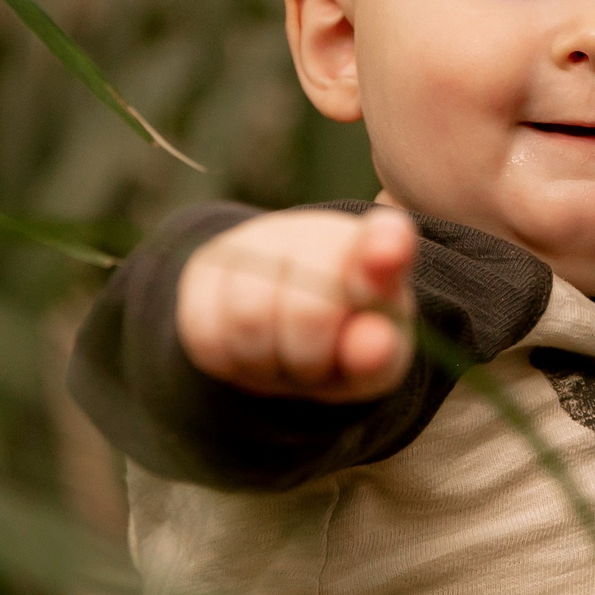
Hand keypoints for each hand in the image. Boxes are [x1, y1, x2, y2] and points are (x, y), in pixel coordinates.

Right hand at [176, 207, 416, 401]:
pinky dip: (231, 362)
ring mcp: (256, 241)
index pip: (386, 241)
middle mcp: (316, 230)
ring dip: (268, 363)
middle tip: (316, 365)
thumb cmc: (342, 345)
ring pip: (249, 318)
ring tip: (283, 358)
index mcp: (379, 249)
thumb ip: (379, 354)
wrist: (283, 330)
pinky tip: (250, 353)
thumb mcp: (373, 360)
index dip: (383, 252)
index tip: (386, 258)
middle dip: (311, 358)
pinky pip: (207, 331)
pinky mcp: (207, 267)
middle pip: (308, 310)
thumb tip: (375, 343)